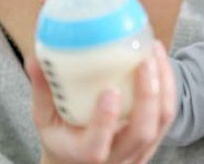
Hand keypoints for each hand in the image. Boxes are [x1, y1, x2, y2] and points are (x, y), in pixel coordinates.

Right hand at [26, 40, 176, 163]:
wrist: (81, 158)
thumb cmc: (62, 135)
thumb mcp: (45, 118)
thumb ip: (42, 90)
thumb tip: (35, 58)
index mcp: (84, 156)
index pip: (97, 147)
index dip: (105, 120)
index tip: (110, 90)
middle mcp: (117, 158)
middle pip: (141, 133)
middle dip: (147, 95)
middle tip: (143, 61)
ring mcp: (139, 150)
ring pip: (161, 121)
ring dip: (163, 84)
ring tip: (154, 51)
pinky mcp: (154, 138)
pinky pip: (168, 113)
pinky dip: (168, 84)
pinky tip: (159, 59)